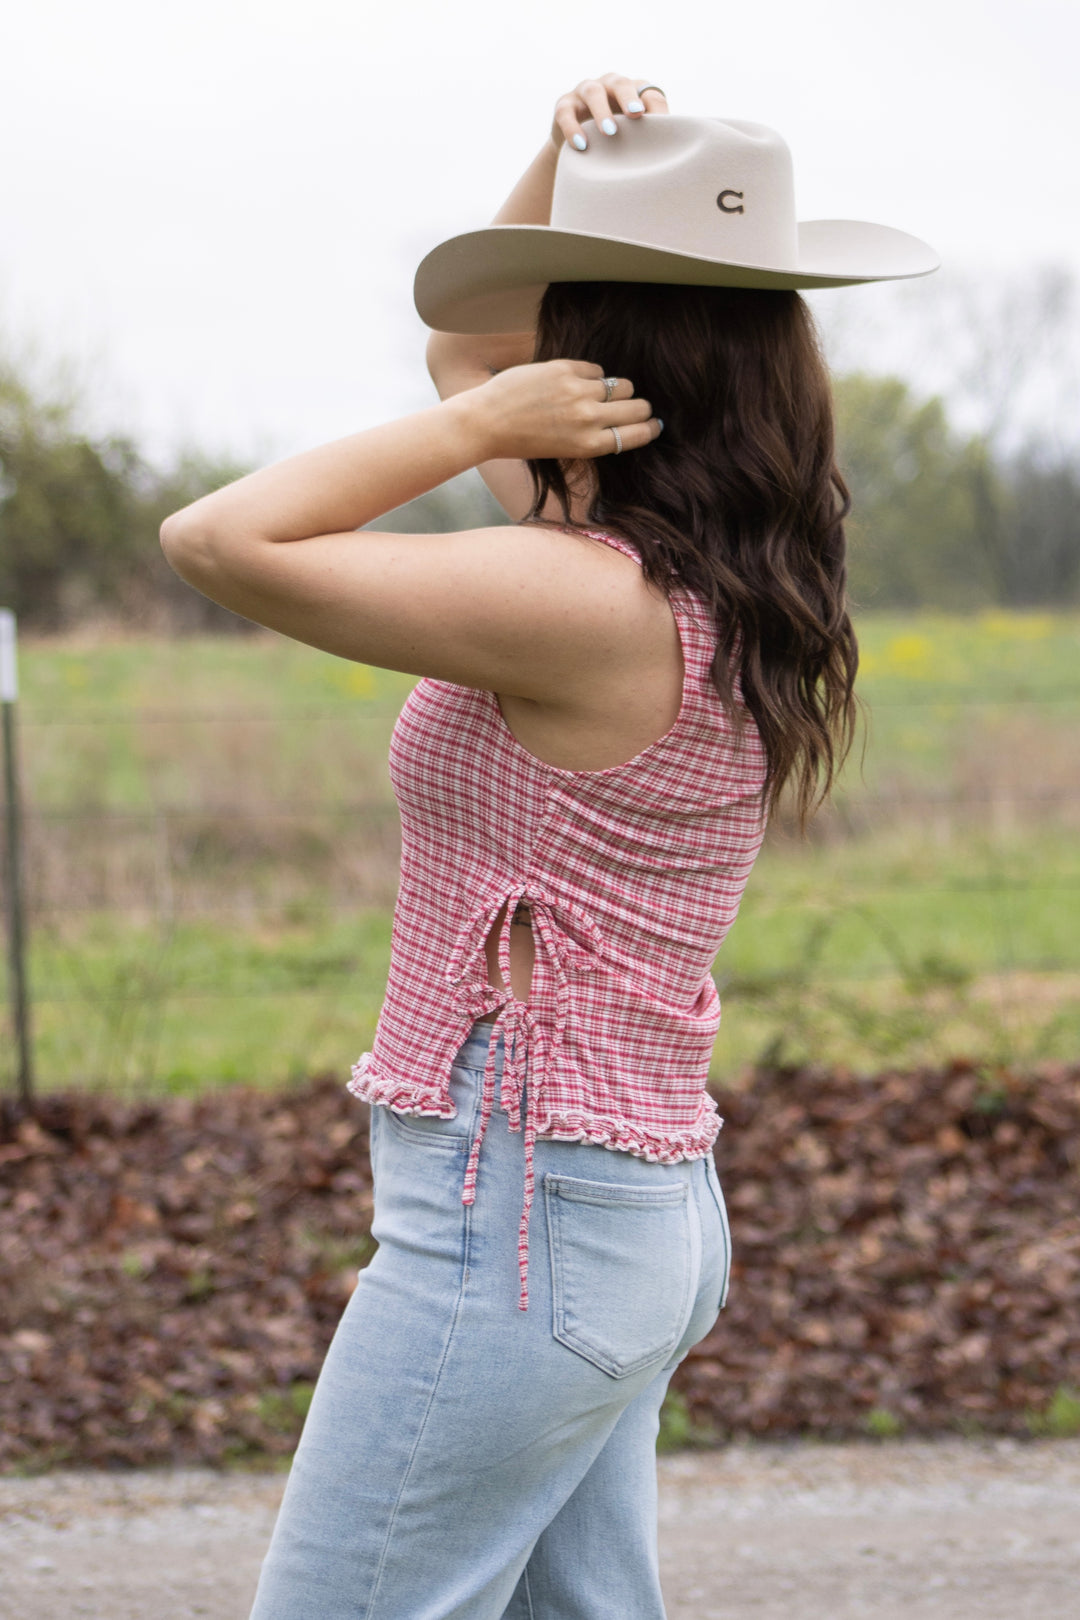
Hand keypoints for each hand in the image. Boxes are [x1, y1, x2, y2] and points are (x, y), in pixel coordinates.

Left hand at [460, 359, 662, 462]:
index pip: (636, 434)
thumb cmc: (522, 441)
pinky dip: (592, 374)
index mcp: (589, 445)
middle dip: (641, 407)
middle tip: (637, 405)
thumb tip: (618, 420)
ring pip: (621, 384)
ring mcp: (578, 392)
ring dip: (619, 388)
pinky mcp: (565, 369)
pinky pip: (596, 369)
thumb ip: (591, 437)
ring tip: (609, 391)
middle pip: (637, 407)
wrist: (486, 421)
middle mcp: (588, 419)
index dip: (650, 428)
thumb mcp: (563, 451)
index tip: (655, 423)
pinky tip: (579, 380)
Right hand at [549, 73, 668, 152]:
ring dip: (602, 111)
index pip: (646, 90)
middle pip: (620, 83)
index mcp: (632, 90)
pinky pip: (566, 113)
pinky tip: (582, 145)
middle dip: (628, 97)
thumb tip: (671, 148)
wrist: (581, 151)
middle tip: (636, 115)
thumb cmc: (616, 144)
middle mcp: (609, 85)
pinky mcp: (564, 106)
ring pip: (593, 92)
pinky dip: (572, 128)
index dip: (652, 104)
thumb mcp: (634, 139)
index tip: (659, 121)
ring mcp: (584, 92)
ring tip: (610, 132)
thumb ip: (650, 137)